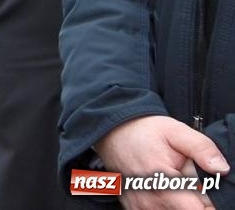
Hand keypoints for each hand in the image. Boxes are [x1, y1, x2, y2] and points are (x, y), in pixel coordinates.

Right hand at [96, 115, 229, 209]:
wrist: (111, 131)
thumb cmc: (144, 131)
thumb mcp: (175, 131)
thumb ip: (201, 148)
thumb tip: (222, 169)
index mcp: (162, 181)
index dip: (209, 206)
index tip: (208, 192)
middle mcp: (149, 200)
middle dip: (195, 203)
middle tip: (190, 183)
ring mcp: (140, 206)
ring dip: (180, 203)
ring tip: (175, 184)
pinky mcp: (134, 209)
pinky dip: (167, 205)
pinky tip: (165, 191)